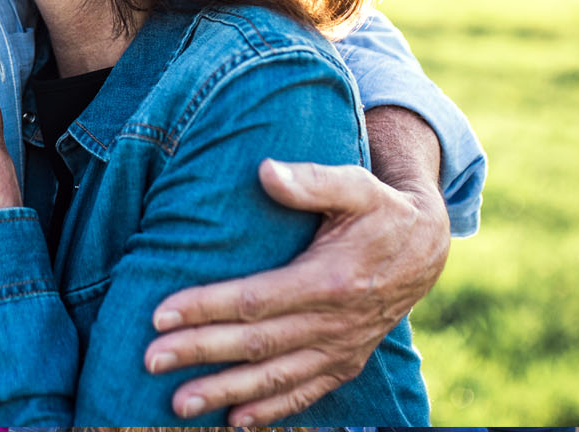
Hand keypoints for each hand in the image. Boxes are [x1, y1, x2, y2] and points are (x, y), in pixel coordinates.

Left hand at [144, 157, 449, 422]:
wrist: (428, 249)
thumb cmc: (380, 211)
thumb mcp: (356, 186)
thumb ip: (313, 181)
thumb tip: (266, 172)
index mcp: (329, 280)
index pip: (255, 300)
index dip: (206, 308)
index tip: (160, 316)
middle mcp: (333, 323)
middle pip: (254, 344)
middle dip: (199, 353)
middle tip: (150, 360)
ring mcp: (340, 349)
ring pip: (274, 377)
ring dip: (224, 391)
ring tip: (177, 402)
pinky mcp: (345, 363)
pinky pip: (304, 393)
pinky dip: (269, 410)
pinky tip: (233, 421)